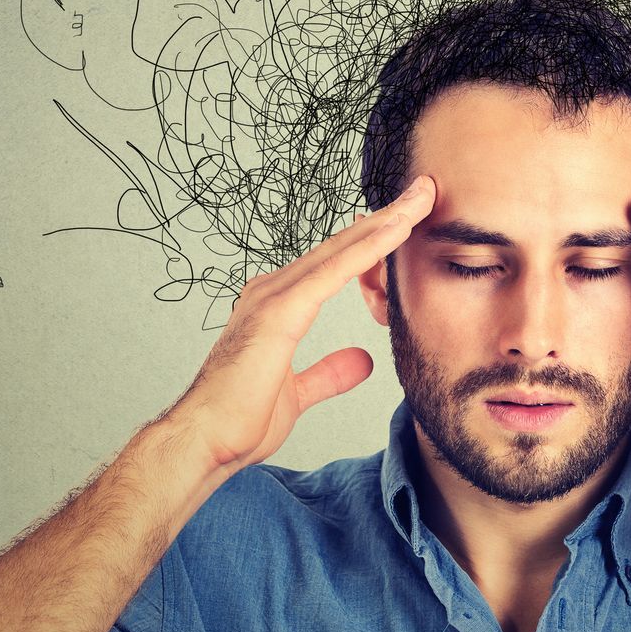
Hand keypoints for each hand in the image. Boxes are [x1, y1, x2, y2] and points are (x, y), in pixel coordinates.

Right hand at [160, 174, 437, 475]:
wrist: (205, 441)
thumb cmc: (239, 420)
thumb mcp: (298, 393)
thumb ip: (329, 372)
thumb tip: (362, 361)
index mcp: (278, 306)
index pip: (337, 264)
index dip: (374, 240)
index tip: (409, 220)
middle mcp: (273, 291)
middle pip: (342, 246)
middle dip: (387, 217)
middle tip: (424, 190)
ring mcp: (273, 297)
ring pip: (341, 250)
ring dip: (385, 223)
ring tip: (422, 198)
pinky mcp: (278, 312)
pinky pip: (333, 272)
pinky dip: (367, 248)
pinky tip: (396, 231)